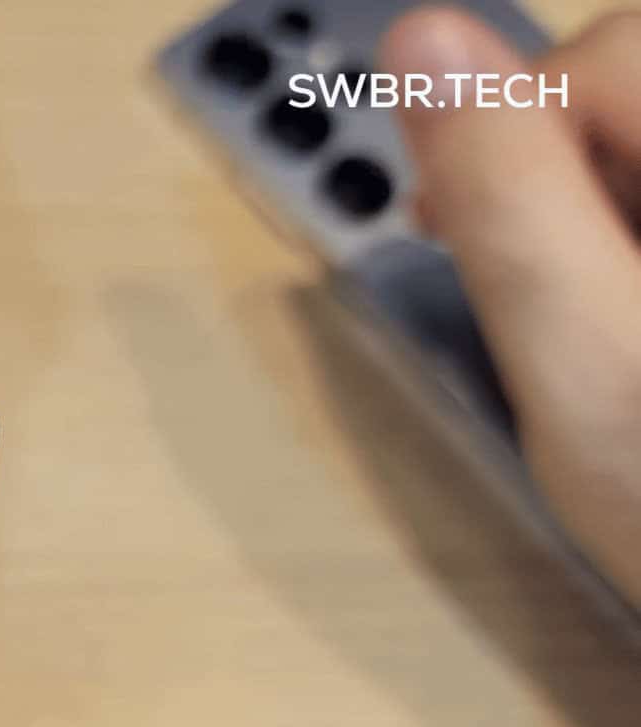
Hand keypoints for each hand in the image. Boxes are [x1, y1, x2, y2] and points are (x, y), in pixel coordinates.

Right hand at [382, 8, 640, 603]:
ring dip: (614, 213)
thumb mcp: (586, 369)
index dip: (520, 132)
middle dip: (577, 173)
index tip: (477, 240)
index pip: (619, 53)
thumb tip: (423, 41)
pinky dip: (639, 248)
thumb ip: (506, 198)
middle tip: (545, 297)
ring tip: (611, 329)